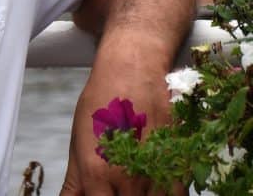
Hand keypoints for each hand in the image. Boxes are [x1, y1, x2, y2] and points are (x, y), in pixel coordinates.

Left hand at [60, 39, 173, 194]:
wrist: (132, 69)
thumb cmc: (102, 100)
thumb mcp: (78, 139)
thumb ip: (75, 181)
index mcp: (96, 172)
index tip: (99, 194)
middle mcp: (127, 179)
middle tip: (113, 186)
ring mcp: (154, 174)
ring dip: (140, 195)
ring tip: (131, 180)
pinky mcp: (178, 167)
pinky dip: (162, 193)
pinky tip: (152, 183)